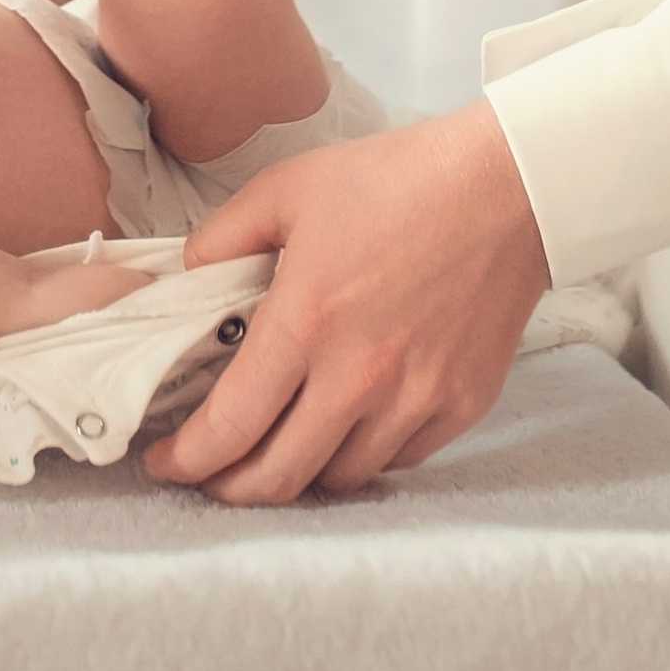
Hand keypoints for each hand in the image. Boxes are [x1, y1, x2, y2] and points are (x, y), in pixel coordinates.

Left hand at [145, 102, 550, 505]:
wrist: (505, 187)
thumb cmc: (396, 180)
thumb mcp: (287, 188)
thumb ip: (222, 238)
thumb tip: (188, 278)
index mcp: (304, 323)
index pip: (229, 427)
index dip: (186, 459)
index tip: (164, 460)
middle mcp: (358, 377)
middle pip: (280, 478)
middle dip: (231, 490)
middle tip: (210, 478)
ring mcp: (414, 399)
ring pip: (340, 477)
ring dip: (300, 473)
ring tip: (278, 449)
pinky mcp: (459, 406)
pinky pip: (397, 460)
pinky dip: (362, 454)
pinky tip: (345, 427)